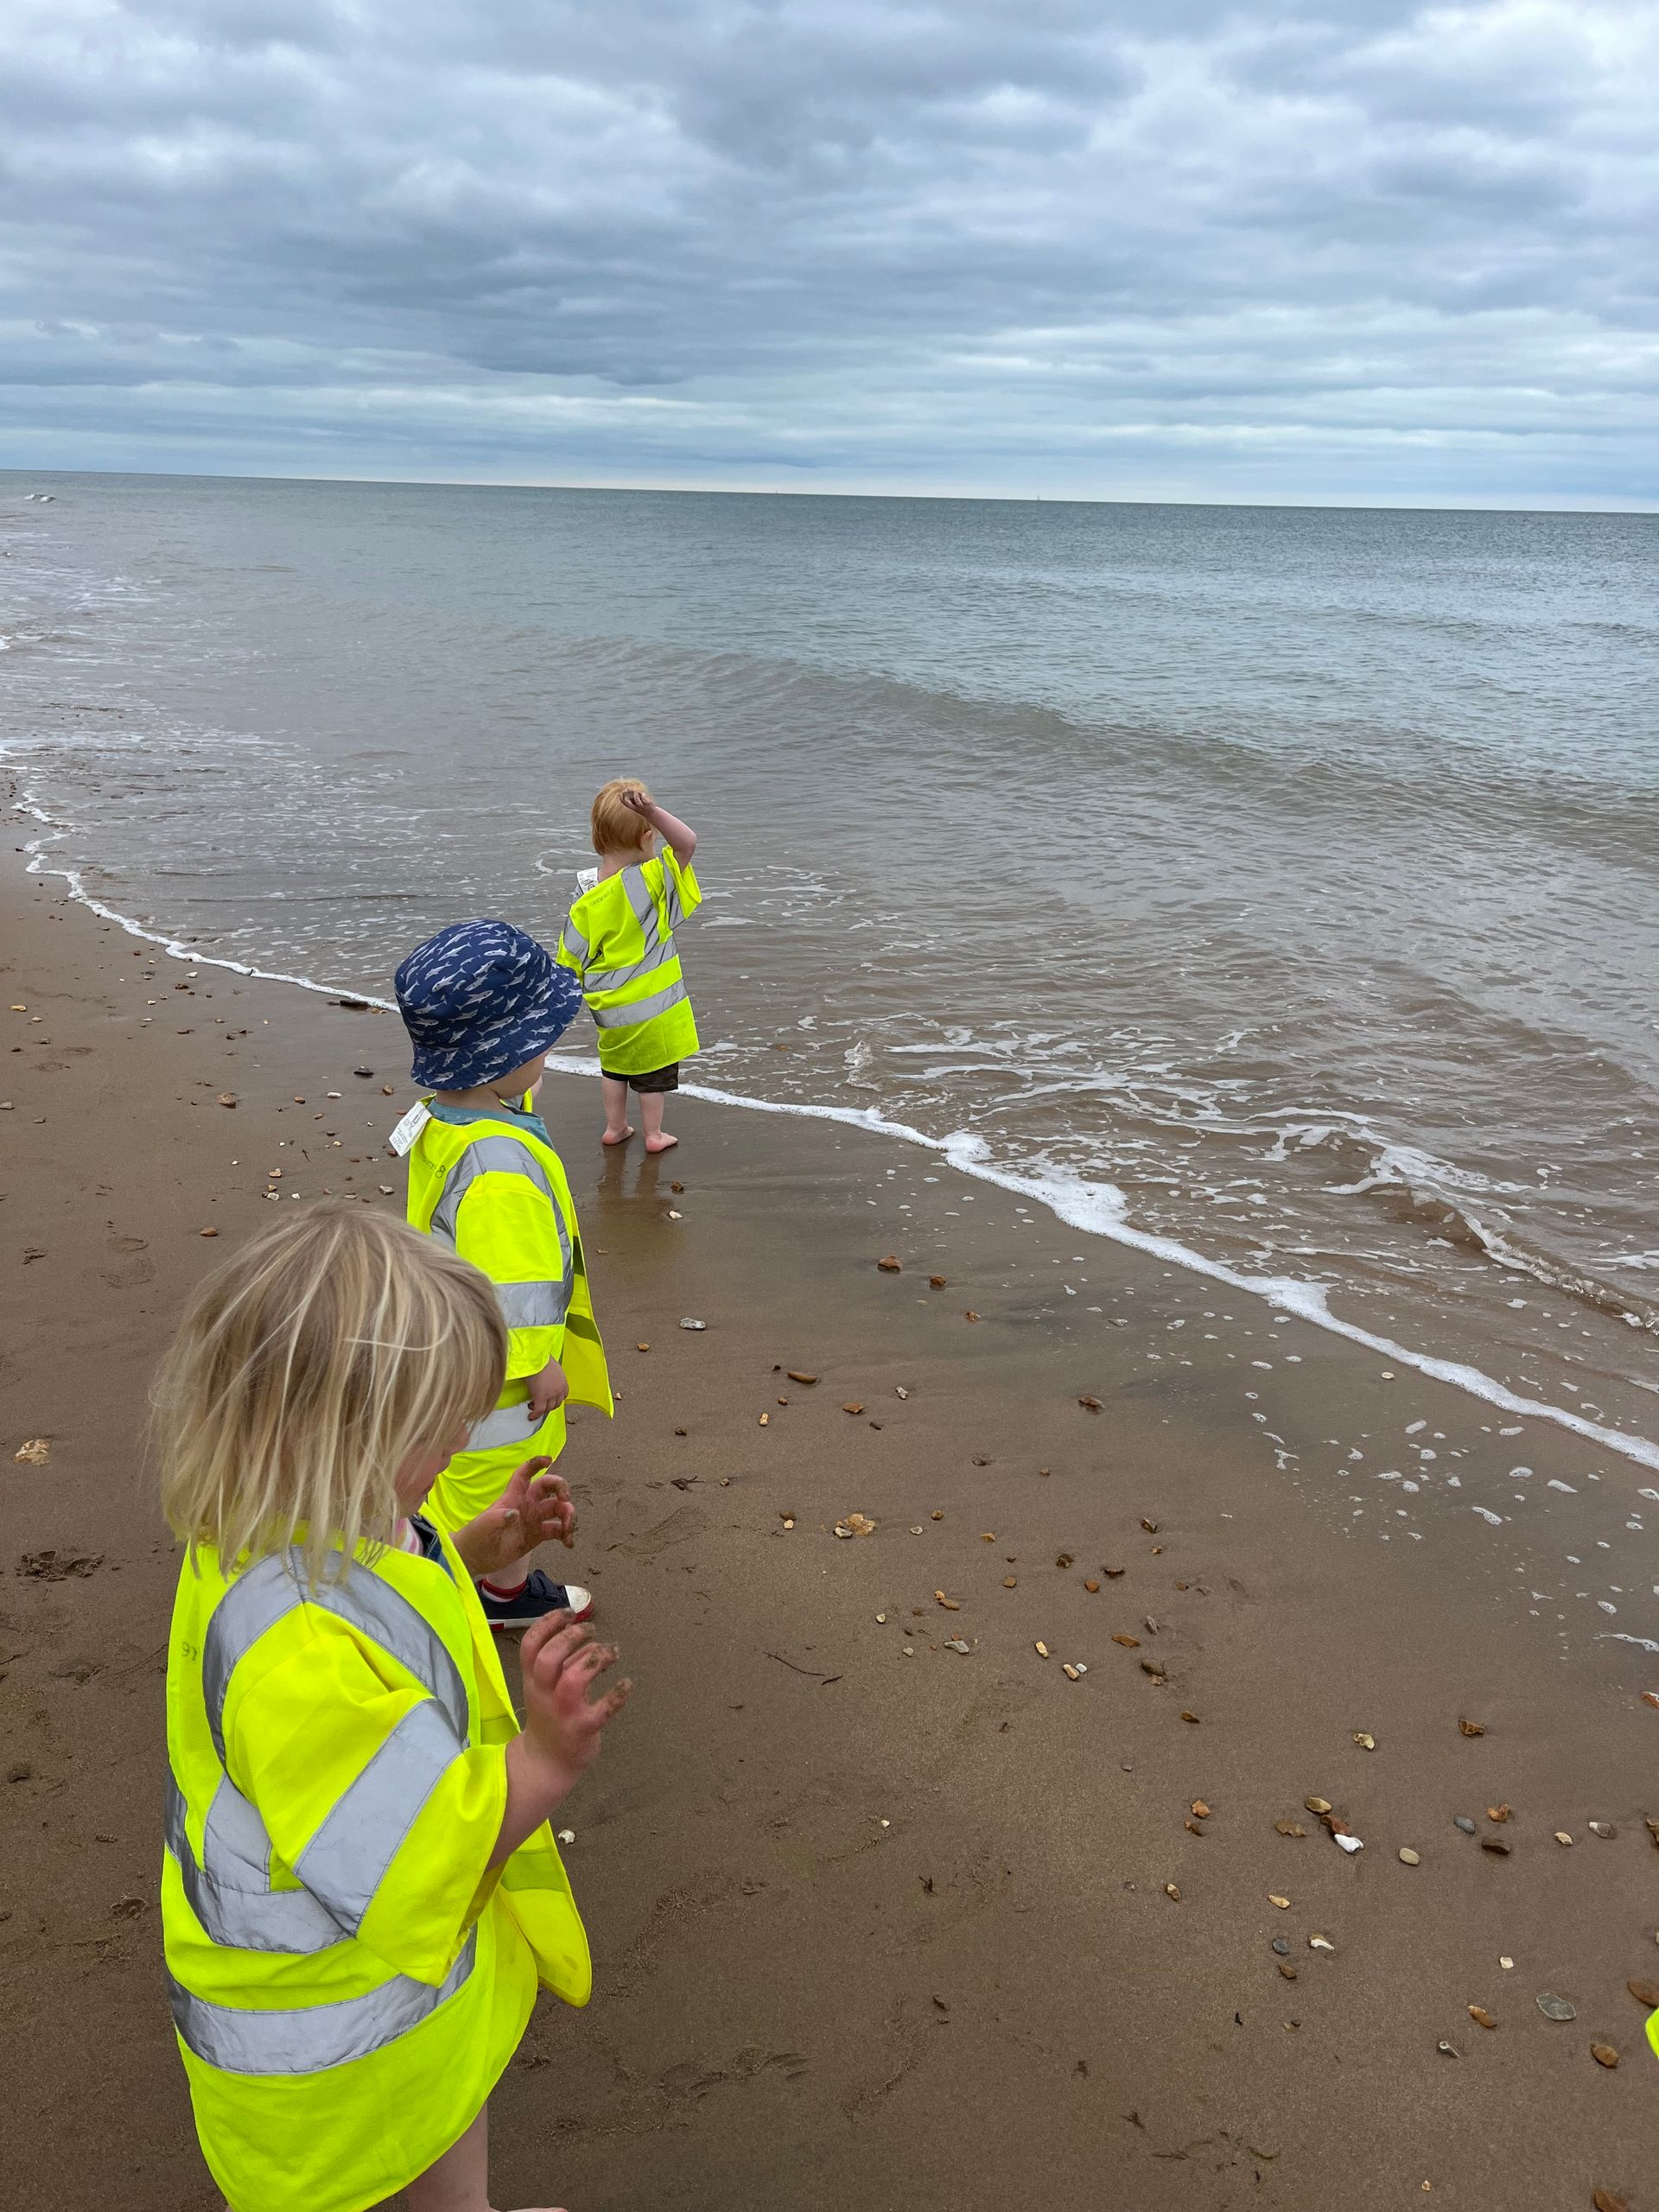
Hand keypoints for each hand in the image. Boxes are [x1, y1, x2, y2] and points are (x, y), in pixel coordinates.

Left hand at [451, 1459, 575, 1578]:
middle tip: (566, 1502)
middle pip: (550, 1488)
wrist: (475, 1557)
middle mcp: (527, 1504)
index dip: (536, 1463)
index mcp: (514, 1496)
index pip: (526, 1474)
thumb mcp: (484, 1525)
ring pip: (558, 1510)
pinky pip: (557, 1531)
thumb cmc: (476, 1536)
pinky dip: (566, 1535)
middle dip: (562, 1490)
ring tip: (568, 1530)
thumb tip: (515, 1513)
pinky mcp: (537, 1536)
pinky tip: (568, 1543)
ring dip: (568, 1515)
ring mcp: (534, 1520)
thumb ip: (499, 1517)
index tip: (549, 1460)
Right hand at [519, 1614, 630, 1780]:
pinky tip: (626, 1684)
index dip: (547, 1624)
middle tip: (591, 1629)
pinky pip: (602, 1711)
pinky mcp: (583, 1730)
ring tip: (610, 1652)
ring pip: (572, 1681)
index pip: (530, 1646)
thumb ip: (565, 1661)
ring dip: (594, 1660)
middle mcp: (544, 1694)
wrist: (546, 1762)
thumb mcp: (547, 1687)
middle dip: (570, 1638)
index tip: (569, 1612)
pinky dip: (617, 1694)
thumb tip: (587, 1637)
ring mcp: (563, 1713)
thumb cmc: (549, 1715)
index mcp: (533, 1680)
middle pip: (547, 1660)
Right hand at [524, 1356, 568, 1421]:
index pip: (563, 1396)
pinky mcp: (541, 1397)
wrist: (535, 1358)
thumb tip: (545, 1378)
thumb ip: (552, 1375)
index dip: (556, 1399)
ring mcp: (551, 1395)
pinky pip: (538, 1410)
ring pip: (547, 1408)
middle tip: (539, 1404)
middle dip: (548, 1406)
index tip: (549, 1400)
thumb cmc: (541, 1358)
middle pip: (556, 1404)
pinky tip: (530, 1416)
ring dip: (540, 1410)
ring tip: (532, 1406)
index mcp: (563, 1382)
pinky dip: (534, 1415)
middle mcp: (559, 1390)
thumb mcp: (552, 1367)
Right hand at [619, 787, 658, 822]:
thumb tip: (628, 789)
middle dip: (627, 799)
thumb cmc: (643, 806)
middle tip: (626, 794)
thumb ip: (632, 796)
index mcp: (633, 807)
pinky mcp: (648, 805)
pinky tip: (643, 793)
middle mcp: (637, 807)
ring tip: (636, 792)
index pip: (625, 804)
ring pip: (638, 803)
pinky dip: (643, 796)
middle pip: (630, 805)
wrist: (652, 814)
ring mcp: (642, 806)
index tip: (619, 794)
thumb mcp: (636, 802)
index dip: (621, 799)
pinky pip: (645, 801)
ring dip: (636, 797)